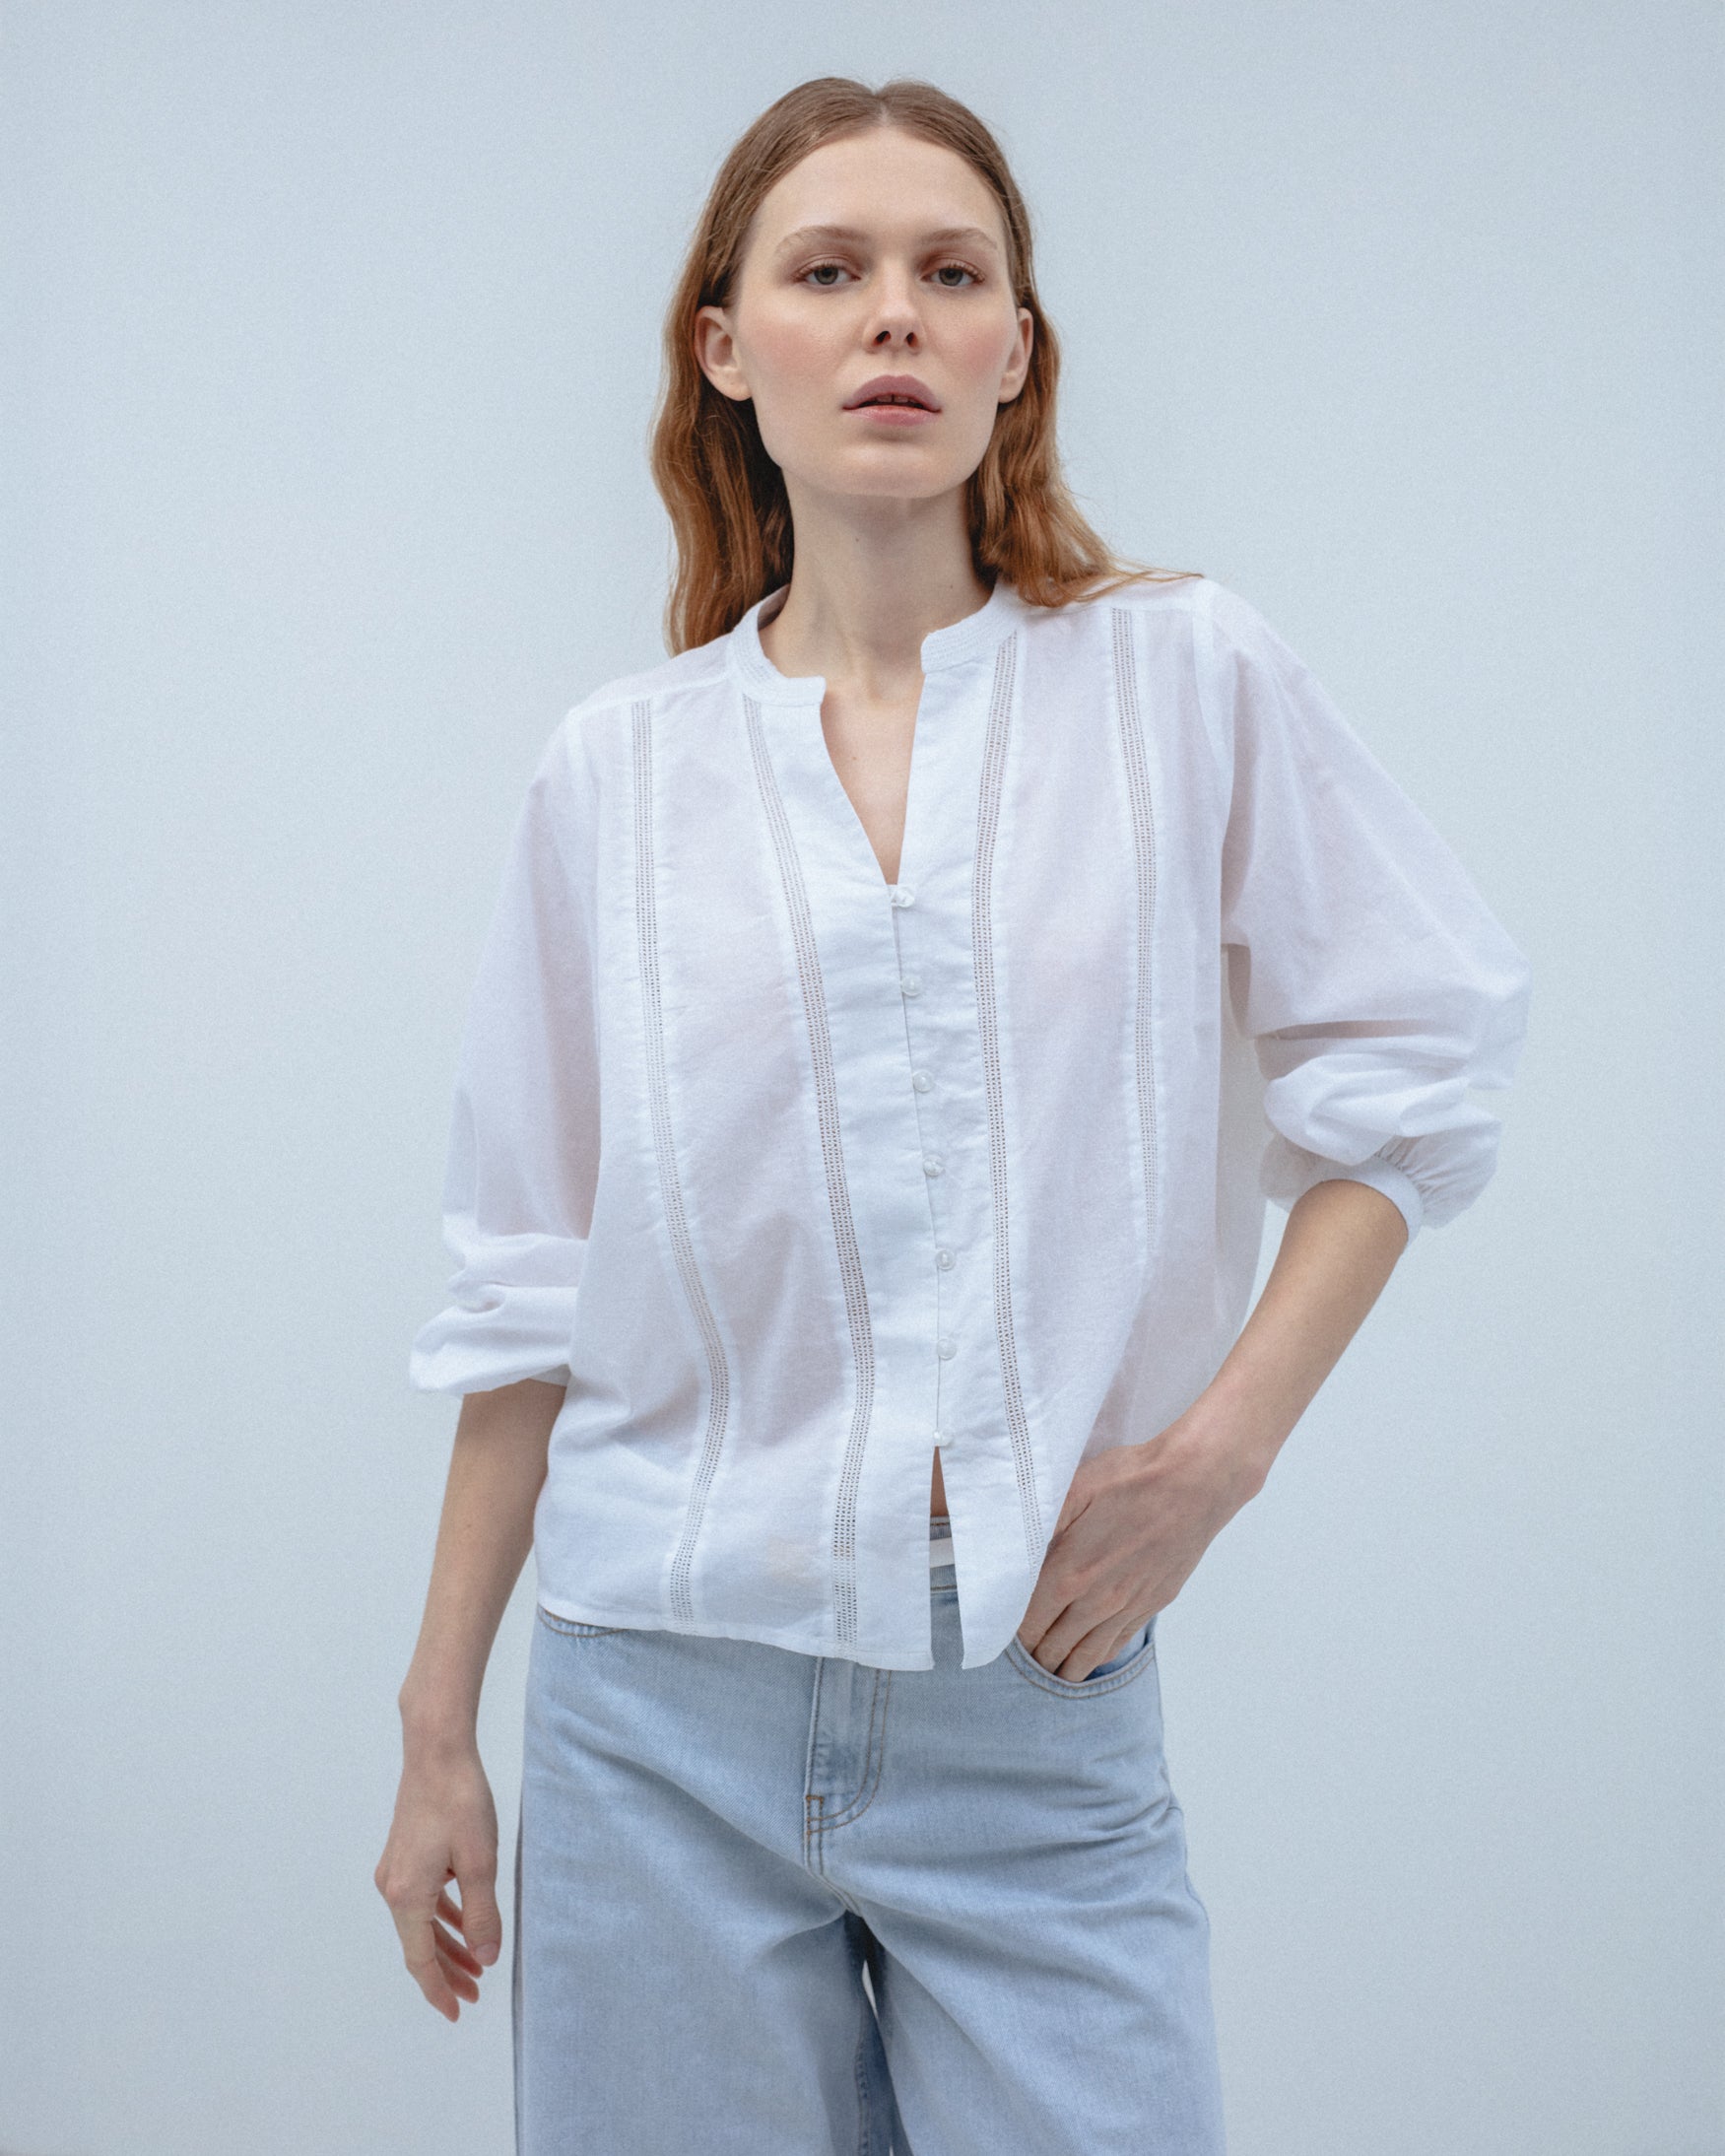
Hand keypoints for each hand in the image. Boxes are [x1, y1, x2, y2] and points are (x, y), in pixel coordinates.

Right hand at [374, 1734, 503, 2020]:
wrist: (436, 1750)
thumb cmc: (460, 1801)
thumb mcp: (480, 1862)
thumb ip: (482, 1913)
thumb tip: (485, 1958)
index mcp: (407, 1896)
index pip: (420, 1960)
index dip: (439, 1989)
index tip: (458, 2012)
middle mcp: (392, 1887)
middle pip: (419, 1945)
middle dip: (447, 1972)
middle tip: (476, 1994)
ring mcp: (395, 1870)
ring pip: (421, 1922)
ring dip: (446, 1945)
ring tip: (476, 1964)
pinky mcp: (404, 1853)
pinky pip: (422, 1899)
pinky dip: (441, 1916)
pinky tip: (462, 1922)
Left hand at [1016, 1414, 1269, 1681]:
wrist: (1193, 1484)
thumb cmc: (1132, 1479)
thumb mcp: (1073, 1488)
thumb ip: (1039, 1522)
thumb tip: (1009, 1546)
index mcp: (1069, 1571)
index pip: (1028, 1621)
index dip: (1009, 1634)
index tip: (998, 1635)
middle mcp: (1096, 1599)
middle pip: (1053, 1645)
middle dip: (1032, 1655)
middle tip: (1018, 1657)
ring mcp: (1126, 1606)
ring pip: (1087, 1654)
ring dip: (1063, 1667)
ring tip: (1048, 1672)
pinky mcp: (1151, 1604)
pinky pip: (1117, 1643)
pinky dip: (1098, 1656)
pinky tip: (1088, 1658)